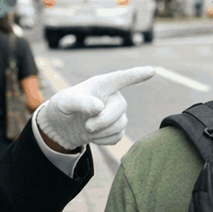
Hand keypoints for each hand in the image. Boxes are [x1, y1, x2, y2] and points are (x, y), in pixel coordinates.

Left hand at [37, 66, 154, 149]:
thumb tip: (99, 107)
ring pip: (121, 125)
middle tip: (87, 126)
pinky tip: (93, 136)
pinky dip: (103, 140)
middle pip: (121, 107)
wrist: (61, 127)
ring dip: (101, 132)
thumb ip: (80, 102)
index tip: (151, 70)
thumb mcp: (64, 102)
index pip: (121, 78)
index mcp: (101, 85)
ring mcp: (116, 113)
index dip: (137, 74)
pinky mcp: (116, 129)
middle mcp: (113, 97)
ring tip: (87, 129)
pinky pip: (117, 137)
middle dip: (103, 120)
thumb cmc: (62, 108)